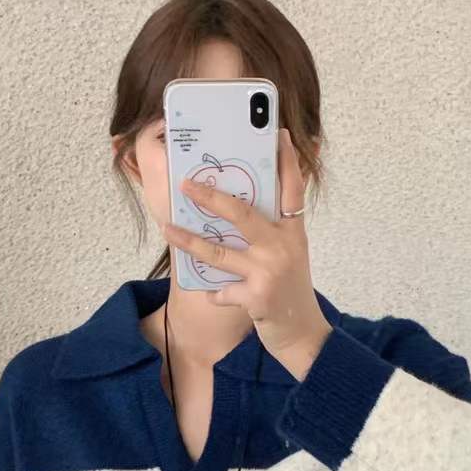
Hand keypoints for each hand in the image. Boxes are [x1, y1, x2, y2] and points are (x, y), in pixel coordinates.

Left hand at [161, 127, 331, 378]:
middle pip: (243, 214)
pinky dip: (214, 292)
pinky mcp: (257, 298)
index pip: (293, 189)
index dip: (286, 161)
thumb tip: (236, 210)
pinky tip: (211, 293)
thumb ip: (272, 233)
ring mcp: (269, 272)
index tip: (278, 134)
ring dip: (190, 241)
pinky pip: (222, 290)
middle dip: (212, 197)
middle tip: (187, 183)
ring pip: (221, 252)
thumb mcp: (290, 255)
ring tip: (167, 229)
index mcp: (294, 232)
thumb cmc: (290, 292)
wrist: (304, 336)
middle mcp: (284, 247)